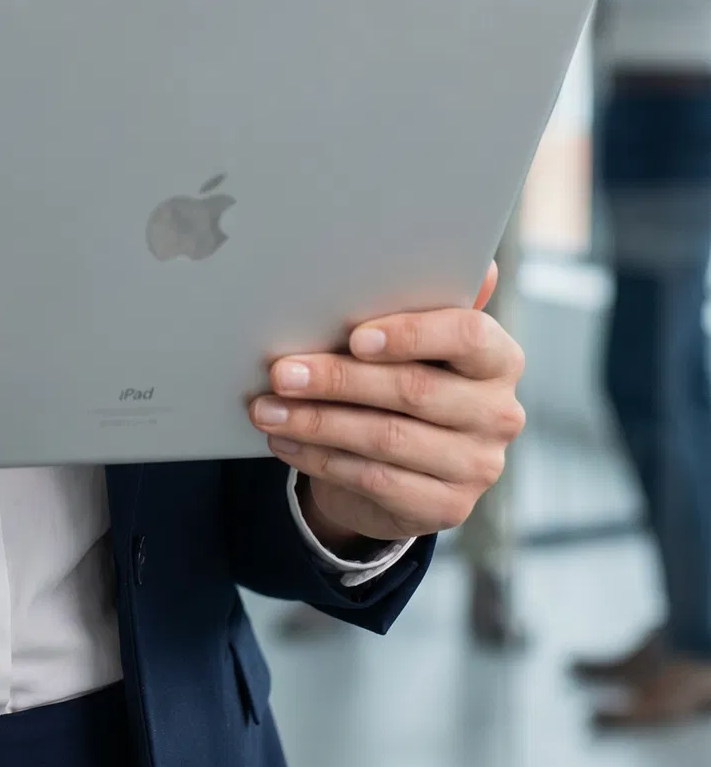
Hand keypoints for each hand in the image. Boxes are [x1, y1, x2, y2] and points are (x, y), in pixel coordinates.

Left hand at [246, 264, 525, 547]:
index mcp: (499, 359)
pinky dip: (321, 459)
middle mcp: (500, 413)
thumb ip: (421, 301)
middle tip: (280, 370)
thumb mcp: (413, 340)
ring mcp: (478, 466)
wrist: (407, 465)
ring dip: (316, 422)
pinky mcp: (447, 507)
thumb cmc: (404, 377)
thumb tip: (462, 259)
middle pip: (413, 390)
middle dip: (337, 379)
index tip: (354, 336)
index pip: (469, 336)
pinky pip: (375, 480)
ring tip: (266, 408)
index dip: (411, 334)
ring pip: (386, 438)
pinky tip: (285, 442)